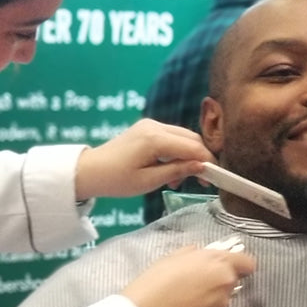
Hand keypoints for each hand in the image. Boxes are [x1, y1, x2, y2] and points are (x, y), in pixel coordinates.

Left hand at [74, 120, 213, 200]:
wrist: (91, 171)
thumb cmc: (116, 180)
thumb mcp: (148, 181)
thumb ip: (177, 172)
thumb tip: (201, 167)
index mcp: (155, 139)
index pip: (193, 147)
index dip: (208, 161)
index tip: (216, 177)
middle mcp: (154, 126)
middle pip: (191, 138)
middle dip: (200, 158)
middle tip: (203, 180)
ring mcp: (150, 125)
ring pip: (183, 137)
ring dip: (188, 156)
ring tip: (180, 180)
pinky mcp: (147, 128)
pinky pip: (171, 137)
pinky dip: (177, 152)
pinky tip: (170, 170)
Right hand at [121, 245, 256, 306]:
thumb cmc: (158, 279)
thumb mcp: (174, 257)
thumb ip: (194, 254)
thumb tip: (200, 255)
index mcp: (219, 262)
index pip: (247, 262)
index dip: (239, 264)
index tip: (225, 267)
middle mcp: (226, 282)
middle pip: (232, 279)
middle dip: (219, 280)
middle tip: (196, 282)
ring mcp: (222, 304)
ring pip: (222, 297)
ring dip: (211, 296)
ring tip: (187, 298)